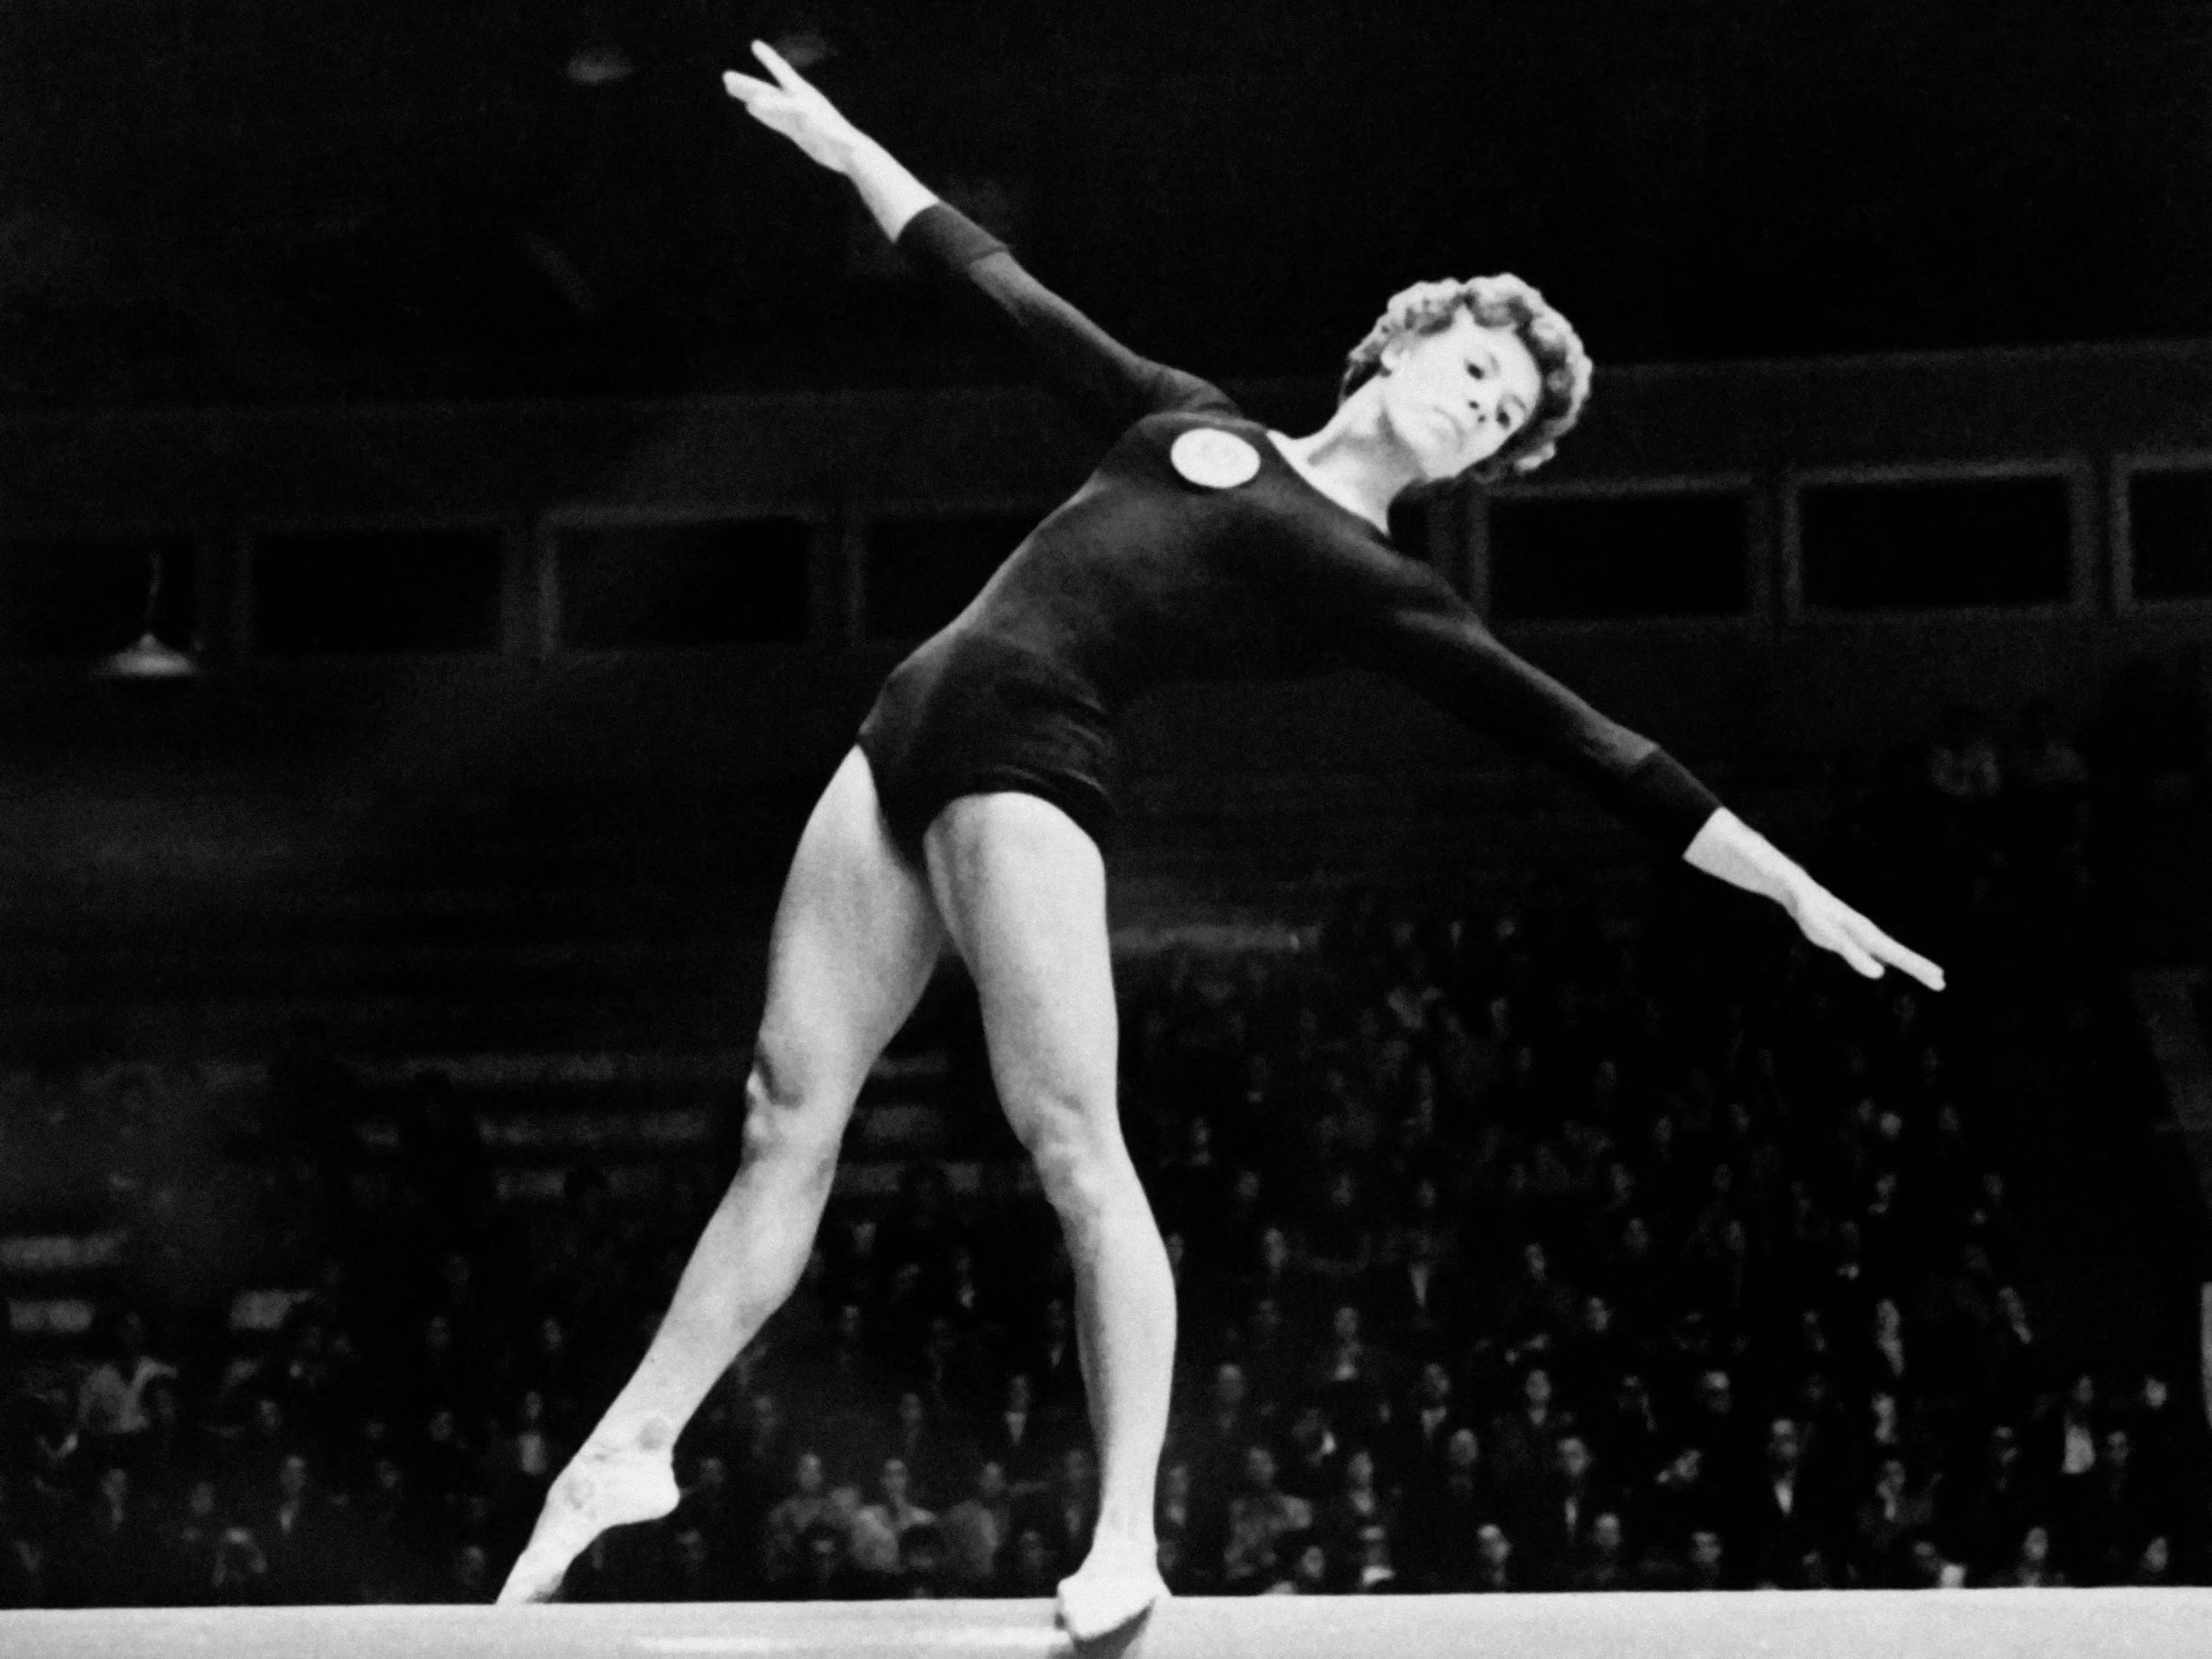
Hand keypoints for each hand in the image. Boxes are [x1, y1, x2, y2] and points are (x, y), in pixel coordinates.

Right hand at [722, 40, 862, 171]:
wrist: (853, 157)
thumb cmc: (842, 143)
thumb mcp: (825, 130)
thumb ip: (810, 123)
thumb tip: (808, 117)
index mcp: (805, 98)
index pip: (783, 74)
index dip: (770, 59)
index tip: (755, 45)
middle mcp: (798, 104)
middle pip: (767, 91)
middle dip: (747, 84)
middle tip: (725, 77)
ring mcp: (796, 117)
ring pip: (768, 105)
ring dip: (749, 96)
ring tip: (729, 88)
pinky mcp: (797, 131)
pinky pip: (775, 120)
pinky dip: (762, 114)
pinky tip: (749, 108)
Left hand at [1784, 874, 1945, 990]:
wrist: (1798, 892)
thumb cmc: (1812, 912)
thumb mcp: (1830, 935)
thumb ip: (1853, 953)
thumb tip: (1879, 973)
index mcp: (1866, 934)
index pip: (1898, 955)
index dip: (1917, 967)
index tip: (1938, 978)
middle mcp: (1867, 933)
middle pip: (1898, 954)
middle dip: (1919, 968)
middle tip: (1941, 982)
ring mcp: (1859, 934)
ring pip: (1887, 951)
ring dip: (1906, 963)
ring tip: (1924, 974)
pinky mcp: (1847, 935)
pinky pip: (1871, 950)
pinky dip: (1882, 959)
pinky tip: (1882, 965)